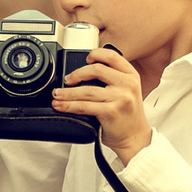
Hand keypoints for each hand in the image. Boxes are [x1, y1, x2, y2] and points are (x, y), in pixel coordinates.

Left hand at [54, 47, 150, 162]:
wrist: (134, 137)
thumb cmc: (127, 115)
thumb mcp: (126, 91)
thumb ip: (112, 79)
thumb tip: (83, 72)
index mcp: (131, 75)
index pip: (111, 56)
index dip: (95, 54)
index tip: (85, 60)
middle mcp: (128, 84)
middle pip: (96, 70)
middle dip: (76, 74)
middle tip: (67, 80)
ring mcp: (120, 98)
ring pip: (86, 90)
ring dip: (67, 93)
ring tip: (57, 95)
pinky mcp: (111, 112)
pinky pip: (84, 106)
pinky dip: (69, 106)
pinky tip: (61, 106)